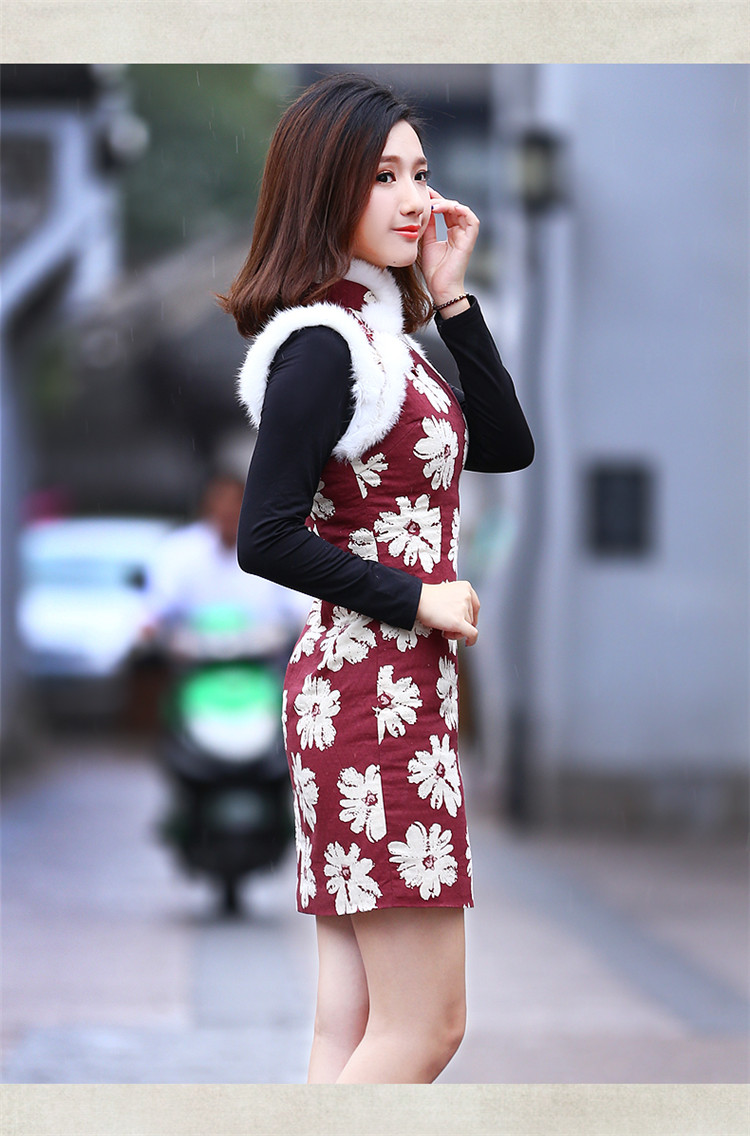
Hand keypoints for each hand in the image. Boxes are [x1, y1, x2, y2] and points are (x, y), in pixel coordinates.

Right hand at [417, 580, 479, 645]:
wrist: (417, 600)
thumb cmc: (427, 598)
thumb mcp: (448, 593)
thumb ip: (459, 601)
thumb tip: (465, 617)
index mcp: (466, 587)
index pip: (475, 606)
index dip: (470, 616)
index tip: (467, 622)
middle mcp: (467, 596)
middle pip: (471, 618)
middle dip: (461, 625)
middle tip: (447, 625)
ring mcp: (463, 608)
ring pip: (469, 627)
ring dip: (457, 631)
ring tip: (444, 628)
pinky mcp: (458, 621)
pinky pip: (472, 634)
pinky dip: (472, 640)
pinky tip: (468, 642)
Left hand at [420, 187, 479, 307]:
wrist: (440, 287)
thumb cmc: (434, 270)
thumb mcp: (427, 242)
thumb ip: (429, 226)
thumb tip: (425, 209)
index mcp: (451, 233)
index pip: (446, 210)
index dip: (437, 200)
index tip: (425, 194)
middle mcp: (460, 232)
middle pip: (454, 208)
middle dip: (441, 199)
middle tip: (427, 195)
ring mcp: (466, 236)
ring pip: (462, 211)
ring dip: (449, 204)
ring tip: (434, 204)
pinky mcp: (469, 241)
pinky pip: (472, 220)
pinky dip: (461, 211)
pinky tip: (447, 208)